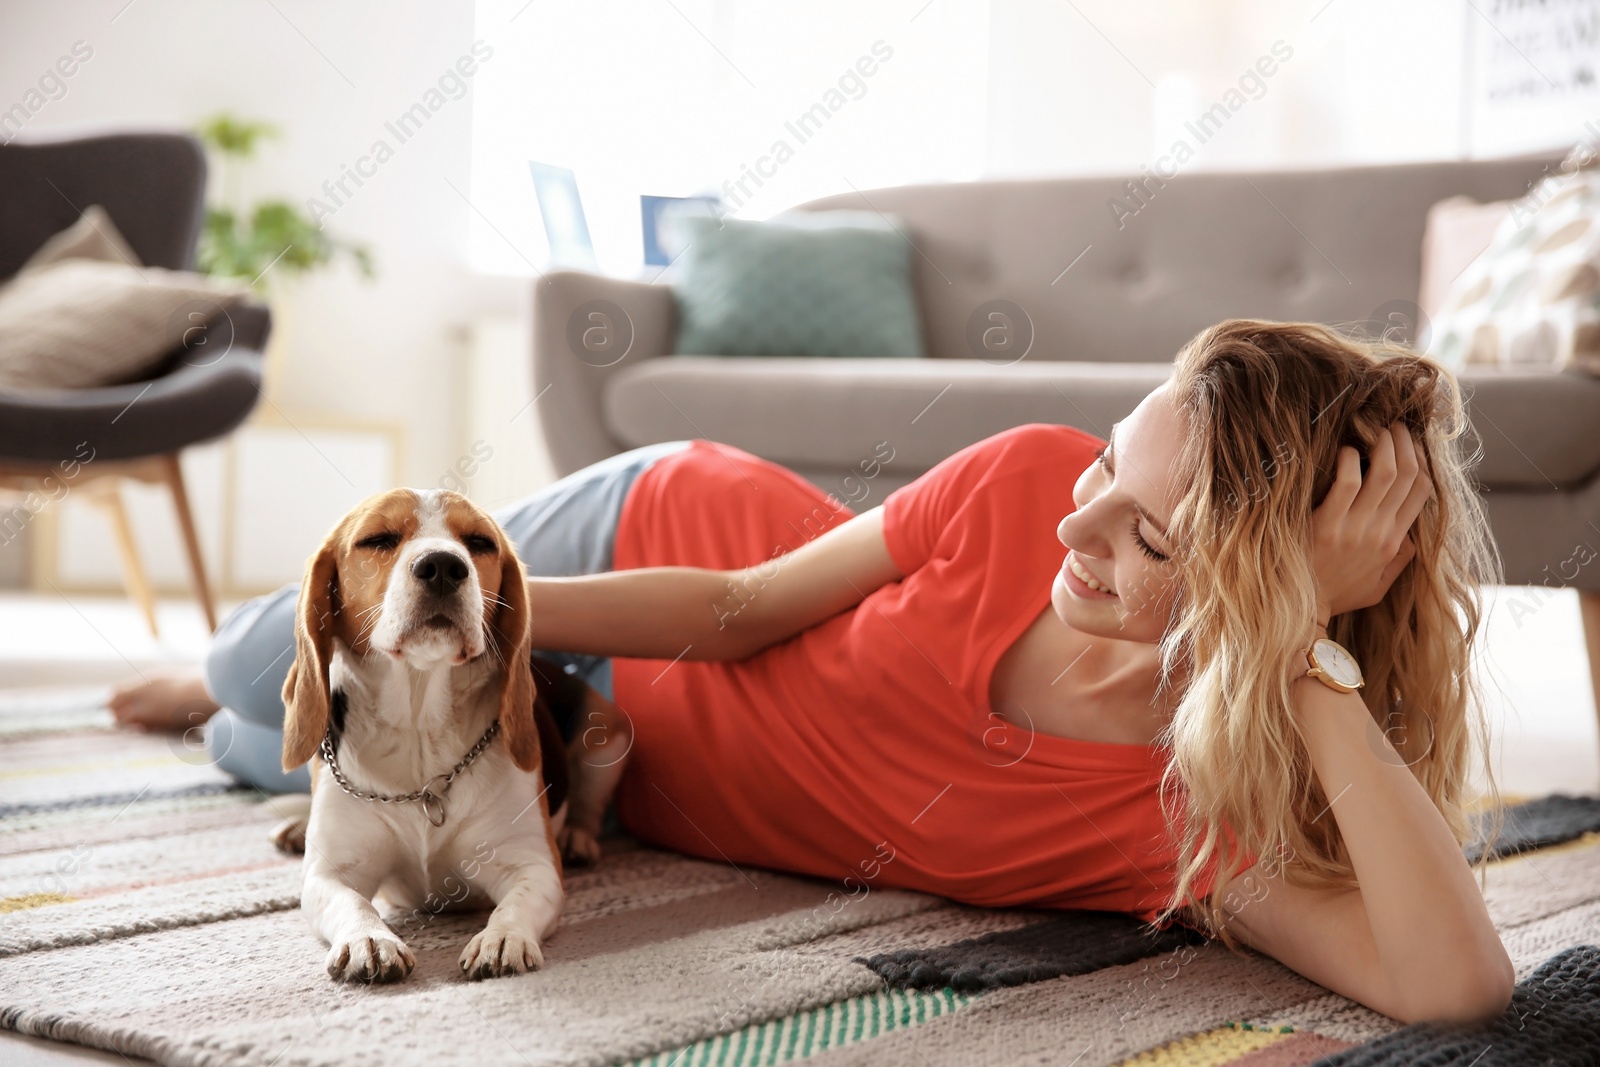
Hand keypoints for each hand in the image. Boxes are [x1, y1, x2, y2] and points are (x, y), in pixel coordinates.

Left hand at [1309, 422, 1430, 625]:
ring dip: (1383, 444)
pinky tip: (1344, 451)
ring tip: (1374, 429)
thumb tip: (1412, 537)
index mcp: (1394, 542)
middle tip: (1393, 425)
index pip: (1421, 492)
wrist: (1300, 611)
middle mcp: (1380, 532)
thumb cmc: (1336, 594)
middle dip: (1404, 443)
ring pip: (1385, 473)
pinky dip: (1350, 459)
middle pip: (1407, 475)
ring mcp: (1355, 528)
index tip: (1410, 444)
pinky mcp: (1327, 524)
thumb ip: (1399, 560)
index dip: (1421, 461)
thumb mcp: (1378, 585)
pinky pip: (1347, 481)